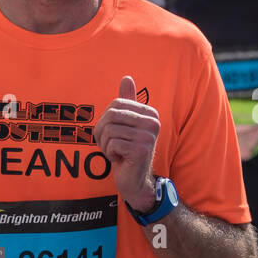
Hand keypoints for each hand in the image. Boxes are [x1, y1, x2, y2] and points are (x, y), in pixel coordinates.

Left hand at [92, 74, 160, 212]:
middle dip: (103, 133)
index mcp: (150, 113)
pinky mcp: (141, 150)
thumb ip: (127, 101)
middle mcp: (153, 122)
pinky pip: (112, 144)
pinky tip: (121, 159)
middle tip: (111, 145)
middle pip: (111, 116)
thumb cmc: (127, 150)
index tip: (114, 133)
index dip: (106, 120)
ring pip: (110, 131)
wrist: (135, 180)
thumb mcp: (126, 124)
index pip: (115, 105)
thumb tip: (127, 78)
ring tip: (118, 152)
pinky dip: (110, 153)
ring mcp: (149, 137)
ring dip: (106, 145)